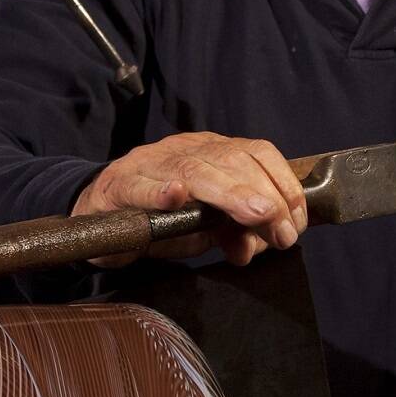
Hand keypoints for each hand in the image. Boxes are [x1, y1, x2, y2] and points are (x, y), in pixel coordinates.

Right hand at [73, 132, 307, 267]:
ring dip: (230, 193)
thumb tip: (257, 246)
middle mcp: (184, 150)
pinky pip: (141, 185)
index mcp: (210, 152)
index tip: (298, 221)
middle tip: (282, 232)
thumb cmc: (155, 217)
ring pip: (195, 170)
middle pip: (233, 160)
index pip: (257, 154)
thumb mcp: (202, 229)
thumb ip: (231, 234)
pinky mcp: (119, 184)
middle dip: (266, 197)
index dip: (283, 184)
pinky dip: (160, 192)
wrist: (97, 212)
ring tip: (255, 213)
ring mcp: (151, 163)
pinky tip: (176, 198)